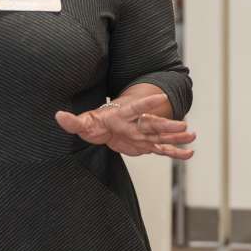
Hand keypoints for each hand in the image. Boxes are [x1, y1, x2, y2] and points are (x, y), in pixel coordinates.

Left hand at [55, 92, 195, 159]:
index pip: (136, 108)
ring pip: (163, 136)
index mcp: (123, 115)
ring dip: (177, 137)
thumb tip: (58, 115)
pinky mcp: (147, 146)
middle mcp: (138, 124)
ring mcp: (144, 135)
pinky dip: (176, 152)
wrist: (106, 129)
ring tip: (192, 135)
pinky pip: (163, 150)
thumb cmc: (95, 123)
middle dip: (168, 125)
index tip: (160, 96)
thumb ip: (72, 121)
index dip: (146, 103)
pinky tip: (190, 153)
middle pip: (154, 124)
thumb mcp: (83, 122)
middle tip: (183, 124)